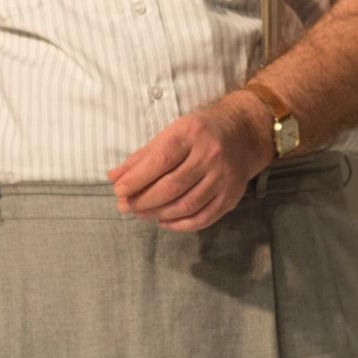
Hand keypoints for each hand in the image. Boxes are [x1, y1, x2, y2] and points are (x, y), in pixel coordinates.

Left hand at [106, 94, 271, 231]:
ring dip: (158, 214)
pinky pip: (203, 218)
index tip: (118, 190)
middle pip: (172, 186)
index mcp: (191, 134)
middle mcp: (210, 155)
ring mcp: (223, 178)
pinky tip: (163, 221)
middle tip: (124, 206)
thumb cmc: (198, 133)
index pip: (160, 160)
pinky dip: (180, 225)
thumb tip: (114, 177)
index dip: (137, 179)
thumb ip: (142, 156)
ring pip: (186, 205)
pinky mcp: (231, 196)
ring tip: (140, 213)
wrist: (243, 134)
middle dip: (143, 200)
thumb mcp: (170, 133)